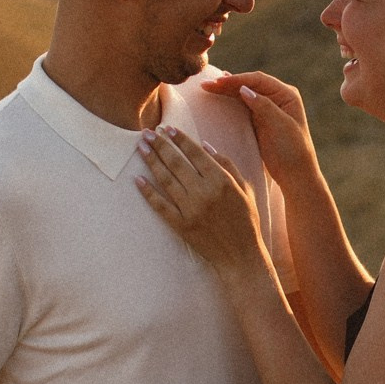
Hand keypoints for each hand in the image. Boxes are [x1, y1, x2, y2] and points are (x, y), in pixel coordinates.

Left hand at [135, 126, 266, 272]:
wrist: (241, 255)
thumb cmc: (246, 220)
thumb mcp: (244, 188)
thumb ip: (227, 164)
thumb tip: (206, 144)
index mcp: (221, 181)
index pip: (195, 153)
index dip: (180, 139)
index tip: (167, 128)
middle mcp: (204, 192)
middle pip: (176, 163)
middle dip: (160, 145)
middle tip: (146, 133)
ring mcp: (190, 209)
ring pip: (165, 180)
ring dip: (151, 162)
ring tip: (141, 148)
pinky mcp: (181, 225)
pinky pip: (160, 205)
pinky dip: (148, 192)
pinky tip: (138, 179)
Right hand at [202, 71, 314, 183]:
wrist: (295, 174)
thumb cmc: (292, 150)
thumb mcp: (280, 126)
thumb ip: (263, 105)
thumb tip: (243, 89)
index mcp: (286, 95)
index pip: (258, 80)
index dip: (237, 79)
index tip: (218, 81)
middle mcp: (278, 97)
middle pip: (249, 85)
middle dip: (228, 84)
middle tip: (206, 84)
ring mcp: (268, 108)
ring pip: (243, 94)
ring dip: (226, 90)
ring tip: (208, 87)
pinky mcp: (259, 120)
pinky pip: (242, 106)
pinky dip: (230, 100)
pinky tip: (220, 94)